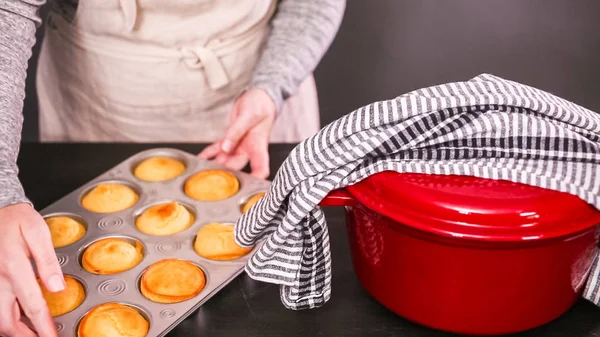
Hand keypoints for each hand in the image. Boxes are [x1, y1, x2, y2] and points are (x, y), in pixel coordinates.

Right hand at [0, 203, 62, 336]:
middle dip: (25, 335)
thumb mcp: (37, 233)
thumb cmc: (18, 220)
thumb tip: (58, 288)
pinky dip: (6, 318)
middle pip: (7, 321)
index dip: (44, 327)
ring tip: (33, 333)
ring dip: (14, 330)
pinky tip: (19, 318)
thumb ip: (47, 261)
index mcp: (14, 268)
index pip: (32, 306)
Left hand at [199, 88, 275, 178]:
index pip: (260, 168)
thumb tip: (226, 147)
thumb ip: (236, 131)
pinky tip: (199, 159)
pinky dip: (208, 154)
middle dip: (226, 177)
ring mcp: (239, 145)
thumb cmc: (260, 104)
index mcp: (259, 146)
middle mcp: (249, 149)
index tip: (248, 189)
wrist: (259, 97)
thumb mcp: (249, 115)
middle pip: (237, 168)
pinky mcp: (230, 139)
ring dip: (214, 167)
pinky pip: (217, 149)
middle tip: (212, 185)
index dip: (255, 180)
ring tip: (201, 174)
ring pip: (225, 160)